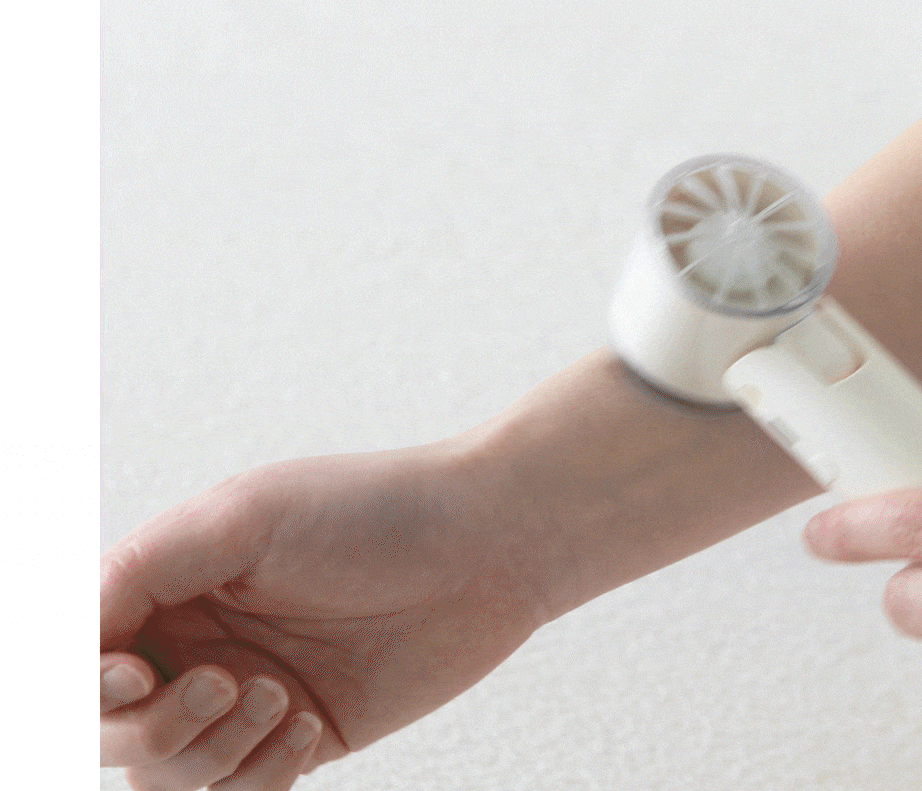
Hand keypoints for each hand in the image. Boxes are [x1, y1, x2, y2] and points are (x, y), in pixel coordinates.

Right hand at [101, 442, 553, 789]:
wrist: (491, 546)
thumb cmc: (374, 512)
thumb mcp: (246, 517)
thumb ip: (145, 566)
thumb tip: (76, 632)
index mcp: (170, 583)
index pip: (81, 656)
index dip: (87, 684)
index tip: (140, 672)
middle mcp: (199, 643)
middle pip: (114, 732)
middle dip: (154, 727)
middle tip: (228, 684)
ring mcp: (251, 696)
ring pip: (170, 776)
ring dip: (212, 752)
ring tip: (281, 697)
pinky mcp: (307, 736)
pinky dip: (263, 774)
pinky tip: (312, 723)